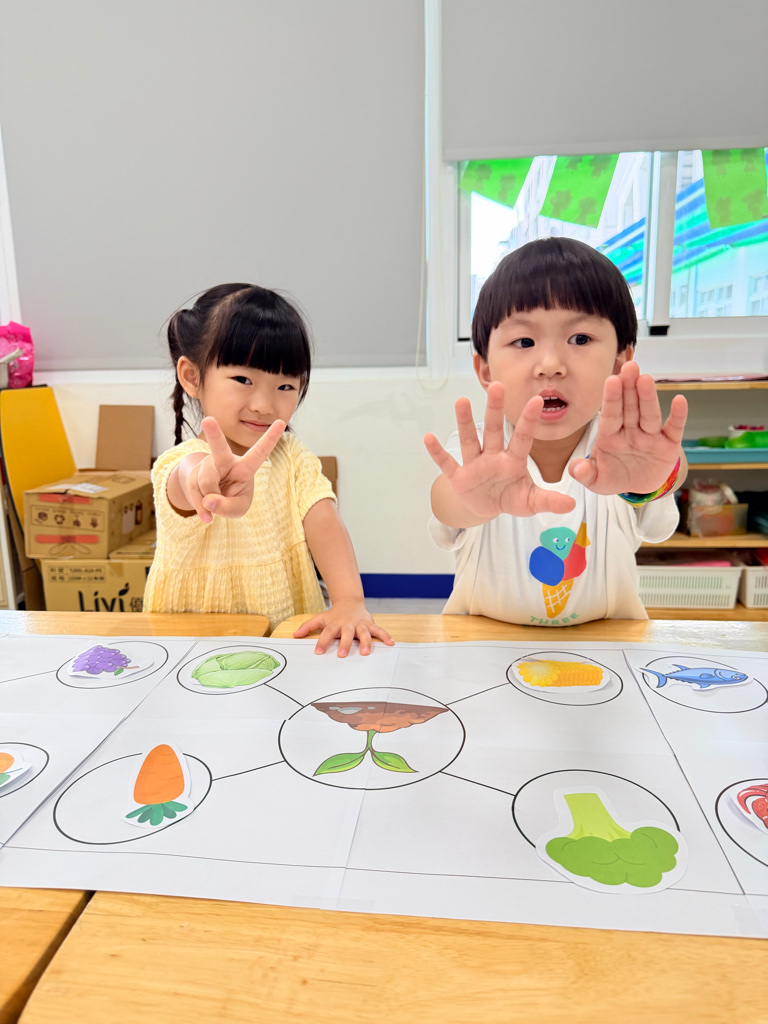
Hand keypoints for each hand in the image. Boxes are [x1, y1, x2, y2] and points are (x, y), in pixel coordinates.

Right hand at [186, 416, 284, 521]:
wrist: (209, 499)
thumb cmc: (232, 499)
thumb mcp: (237, 509)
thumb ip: (227, 507)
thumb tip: (208, 501)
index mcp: (245, 467)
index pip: (259, 453)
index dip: (270, 438)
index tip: (281, 422)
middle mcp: (226, 461)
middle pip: (219, 448)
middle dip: (214, 434)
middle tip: (208, 420)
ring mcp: (208, 465)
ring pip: (206, 482)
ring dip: (208, 499)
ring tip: (214, 503)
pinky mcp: (193, 473)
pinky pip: (194, 490)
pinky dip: (199, 506)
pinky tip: (205, 511)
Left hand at [293, 598, 394, 656]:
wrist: (350, 601)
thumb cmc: (335, 614)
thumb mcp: (321, 618)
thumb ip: (308, 627)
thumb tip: (295, 635)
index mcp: (335, 624)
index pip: (327, 633)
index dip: (322, 642)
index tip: (318, 652)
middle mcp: (348, 624)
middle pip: (346, 634)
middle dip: (344, 644)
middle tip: (342, 654)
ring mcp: (360, 624)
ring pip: (363, 633)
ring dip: (365, 642)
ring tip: (365, 652)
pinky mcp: (370, 624)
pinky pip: (379, 630)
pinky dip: (385, 636)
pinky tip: (391, 643)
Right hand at [424, 382, 575, 518]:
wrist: (486, 507)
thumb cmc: (510, 497)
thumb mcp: (530, 502)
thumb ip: (548, 500)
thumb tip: (571, 505)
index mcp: (513, 461)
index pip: (522, 438)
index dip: (529, 421)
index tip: (537, 400)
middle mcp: (493, 457)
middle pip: (494, 430)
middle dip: (495, 410)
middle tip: (497, 385)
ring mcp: (474, 465)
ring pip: (470, 441)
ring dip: (465, 422)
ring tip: (462, 401)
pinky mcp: (459, 477)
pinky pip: (446, 463)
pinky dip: (437, 452)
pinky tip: (428, 437)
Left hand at [569, 361, 687, 494]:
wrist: (637, 486)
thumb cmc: (614, 476)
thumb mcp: (596, 480)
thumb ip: (585, 473)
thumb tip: (576, 469)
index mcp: (610, 435)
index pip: (610, 415)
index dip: (611, 398)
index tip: (611, 380)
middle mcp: (630, 430)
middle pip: (630, 407)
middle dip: (629, 387)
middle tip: (629, 366)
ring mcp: (650, 436)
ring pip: (649, 414)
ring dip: (648, 397)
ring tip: (646, 378)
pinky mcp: (668, 444)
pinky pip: (674, 428)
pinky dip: (678, 415)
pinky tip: (680, 400)